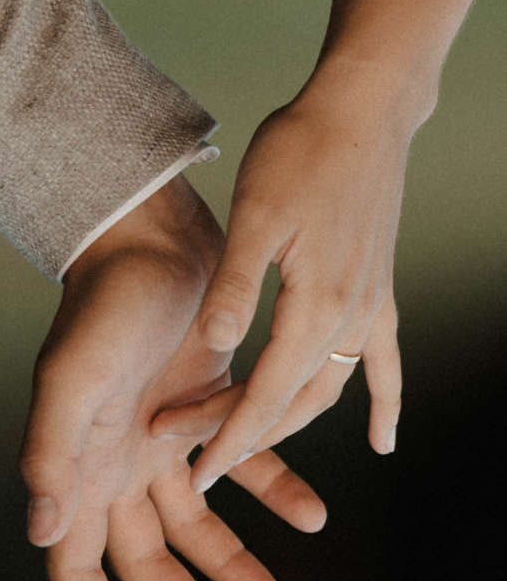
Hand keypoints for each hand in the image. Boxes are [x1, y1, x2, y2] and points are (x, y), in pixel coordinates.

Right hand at [18, 174, 325, 580]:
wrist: (152, 241)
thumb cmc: (105, 308)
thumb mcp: (71, 379)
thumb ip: (50, 452)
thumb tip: (40, 531)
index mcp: (78, 470)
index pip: (76, 565)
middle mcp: (118, 467)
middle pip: (150, 561)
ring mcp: (165, 444)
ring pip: (201, 526)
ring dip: (236, 564)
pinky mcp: (209, 413)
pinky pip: (244, 466)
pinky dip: (276, 491)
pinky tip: (312, 515)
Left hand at [158, 75, 422, 493]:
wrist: (361, 109)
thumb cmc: (300, 153)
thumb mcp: (254, 217)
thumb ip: (235, 288)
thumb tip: (215, 350)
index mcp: (314, 306)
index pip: (265, 395)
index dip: (227, 436)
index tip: (197, 471)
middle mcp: (349, 319)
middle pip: (292, 401)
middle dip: (243, 434)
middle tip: (195, 456)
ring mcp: (370, 309)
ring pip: (328, 390)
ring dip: (290, 424)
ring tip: (251, 449)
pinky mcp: (378, 293)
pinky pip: (384, 365)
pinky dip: (384, 404)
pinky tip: (386, 440)